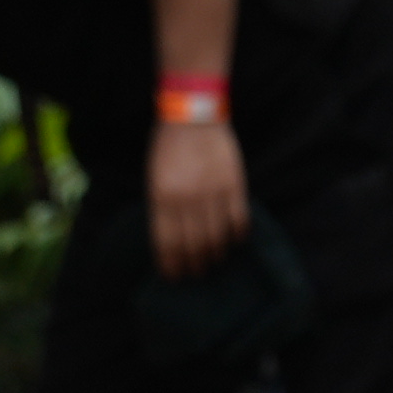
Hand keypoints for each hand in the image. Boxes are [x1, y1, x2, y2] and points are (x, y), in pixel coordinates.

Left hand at [149, 115, 251, 280]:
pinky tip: (235, 239)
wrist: (193, 115)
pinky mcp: (234, 185)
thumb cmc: (168, 147)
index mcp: (162, 198)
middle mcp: (186, 200)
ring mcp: (212, 193)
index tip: (174, 277)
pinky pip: (238, 220)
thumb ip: (162, 207)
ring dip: (216, 254)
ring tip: (215, 260)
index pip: (167, 243)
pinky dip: (237, 234)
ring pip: (216, 237)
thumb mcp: (154, 178)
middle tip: (197, 273)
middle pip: (193, 245)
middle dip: (194, 265)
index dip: (171, 265)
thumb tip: (171, 240)